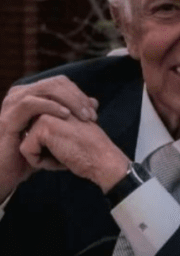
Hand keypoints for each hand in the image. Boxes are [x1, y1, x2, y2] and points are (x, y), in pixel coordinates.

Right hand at [0, 76, 98, 196]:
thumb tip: (94, 101)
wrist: (11, 172)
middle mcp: (20, 94)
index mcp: (32, 94)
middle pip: (55, 83)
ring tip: (83, 116)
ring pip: (45, 89)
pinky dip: (50, 106)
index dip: (79, 94)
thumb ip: (75, 114)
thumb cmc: (38, 152)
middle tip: (91, 116)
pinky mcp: (8, 118)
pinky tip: (66, 115)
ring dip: (69, 101)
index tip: (94, 111)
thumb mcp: (59, 130)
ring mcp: (12, 104)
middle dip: (77, 97)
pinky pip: (30, 103)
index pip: (61, 82)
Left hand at [19, 113, 128, 192]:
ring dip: (44, 156)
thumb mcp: (75, 130)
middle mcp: (51, 104)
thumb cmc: (91, 151)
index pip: (35, 131)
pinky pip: (26, 150)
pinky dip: (41, 162)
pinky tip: (61, 159)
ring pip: (26, 143)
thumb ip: (63, 122)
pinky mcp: (43, 125)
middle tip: (70, 152)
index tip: (72, 148)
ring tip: (66, 154)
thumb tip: (47, 130)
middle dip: (44, 150)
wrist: (105, 161)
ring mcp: (47, 112)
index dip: (49, 147)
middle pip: (29, 136)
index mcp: (59, 104)